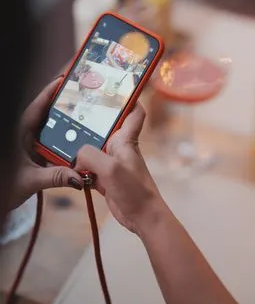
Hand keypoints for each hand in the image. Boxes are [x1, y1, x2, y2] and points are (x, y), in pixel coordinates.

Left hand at [10, 79, 82, 208]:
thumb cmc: (4, 186)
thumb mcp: (30, 180)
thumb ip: (55, 177)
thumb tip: (79, 177)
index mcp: (20, 131)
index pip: (38, 105)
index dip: (51, 91)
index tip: (66, 80)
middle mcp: (25, 134)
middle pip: (47, 114)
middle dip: (65, 107)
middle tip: (85, 100)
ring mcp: (29, 144)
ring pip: (50, 130)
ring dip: (65, 128)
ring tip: (86, 121)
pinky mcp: (33, 154)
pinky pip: (50, 144)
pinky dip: (63, 143)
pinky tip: (76, 147)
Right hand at [75, 104, 165, 233]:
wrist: (142, 217)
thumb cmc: (135, 190)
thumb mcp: (110, 168)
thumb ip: (90, 155)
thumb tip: (76, 155)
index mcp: (125, 139)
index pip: (134, 112)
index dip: (130, 98)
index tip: (118, 86)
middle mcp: (118, 147)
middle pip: (105, 127)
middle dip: (90, 121)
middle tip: (72, 110)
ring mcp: (111, 162)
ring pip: (92, 148)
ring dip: (80, 146)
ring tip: (62, 137)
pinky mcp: (104, 176)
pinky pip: (88, 166)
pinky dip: (78, 167)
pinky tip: (67, 166)